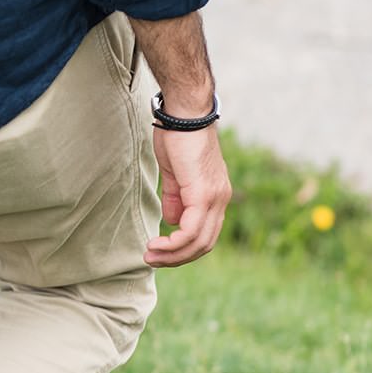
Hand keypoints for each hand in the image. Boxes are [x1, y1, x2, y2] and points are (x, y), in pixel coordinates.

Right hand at [145, 125, 231, 265]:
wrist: (185, 113)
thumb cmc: (178, 136)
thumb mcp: (175, 172)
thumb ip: (175, 198)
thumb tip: (172, 221)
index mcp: (215, 194)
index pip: (205, 233)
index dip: (183, 247)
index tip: (159, 250)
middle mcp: (221, 199)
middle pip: (205, 243)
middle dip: (177, 257)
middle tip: (152, 259)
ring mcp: (215, 197)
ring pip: (199, 241)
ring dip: (173, 254)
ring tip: (150, 255)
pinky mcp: (204, 194)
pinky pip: (192, 229)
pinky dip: (174, 242)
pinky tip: (157, 243)